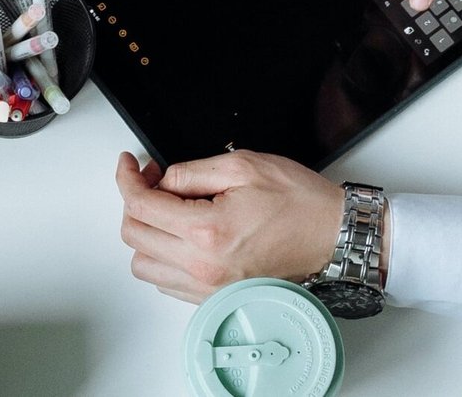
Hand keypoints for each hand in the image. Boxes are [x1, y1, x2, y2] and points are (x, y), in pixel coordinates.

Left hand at [114, 151, 343, 303]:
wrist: (334, 238)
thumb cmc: (300, 204)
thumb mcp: (243, 166)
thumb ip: (190, 172)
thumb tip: (161, 180)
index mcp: (207, 231)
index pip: (140, 206)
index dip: (127, 178)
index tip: (130, 164)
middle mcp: (203, 267)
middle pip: (134, 236)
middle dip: (134, 201)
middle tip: (152, 181)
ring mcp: (208, 288)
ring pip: (144, 266)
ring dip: (145, 234)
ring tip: (166, 210)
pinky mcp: (216, 298)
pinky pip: (167, 283)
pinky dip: (162, 258)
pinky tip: (180, 236)